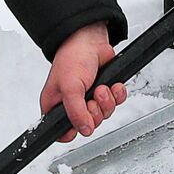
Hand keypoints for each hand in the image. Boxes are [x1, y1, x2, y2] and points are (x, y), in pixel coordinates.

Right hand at [40, 22, 127, 142]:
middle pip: (88, 125)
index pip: (63, 133)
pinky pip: (116, 103)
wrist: (90, 41)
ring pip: (103, 115)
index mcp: (55, 107)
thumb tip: (85, 130)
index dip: (74, 131)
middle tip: (92, 98)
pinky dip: (117, 95)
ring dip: (106, 101)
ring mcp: (88, 99)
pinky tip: (113, 85)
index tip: (82, 123)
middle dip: (95, 111)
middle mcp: (71, 105)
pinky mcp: (104, 92)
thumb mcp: (69, 88)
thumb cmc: (72, 59)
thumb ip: (76, 112)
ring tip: (101, 87)